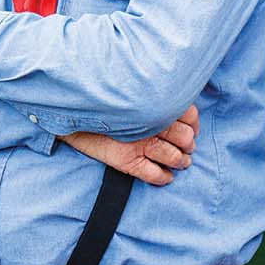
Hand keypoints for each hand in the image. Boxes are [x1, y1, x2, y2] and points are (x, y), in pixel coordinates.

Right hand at [61, 105, 199, 185]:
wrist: (70, 106)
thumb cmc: (103, 95)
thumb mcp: (132, 87)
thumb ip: (152, 93)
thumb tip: (173, 100)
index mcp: (157, 101)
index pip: (190, 115)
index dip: (193, 125)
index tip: (192, 129)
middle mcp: (153, 122)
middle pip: (185, 138)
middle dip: (189, 145)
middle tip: (187, 147)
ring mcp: (140, 142)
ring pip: (174, 157)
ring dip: (181, 161)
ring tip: (182, 162)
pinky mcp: (127, 159)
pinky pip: (154, 175)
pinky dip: (163, 178)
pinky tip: (166, 177)